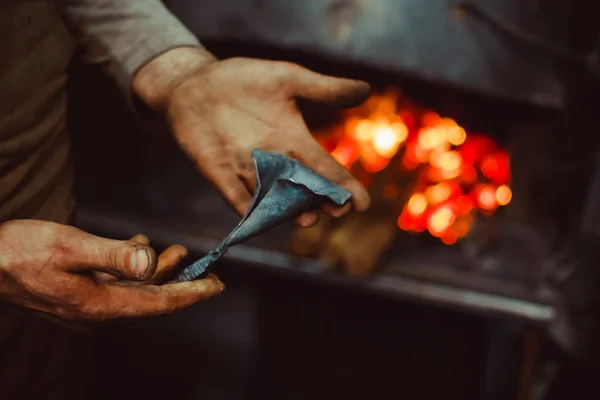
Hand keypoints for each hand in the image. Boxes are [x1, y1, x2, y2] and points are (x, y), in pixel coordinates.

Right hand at [0, 220, 223, 323]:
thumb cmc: (20, 252)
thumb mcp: (71, 247)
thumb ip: (113, 255)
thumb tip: (149, 263)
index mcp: (100, 304)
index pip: (159, 303)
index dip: (191, 294)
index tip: (217, 285)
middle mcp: (97, 311)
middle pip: (152, 299)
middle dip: (181, 283)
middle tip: (208, 268)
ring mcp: (87, 305)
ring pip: (135, 291)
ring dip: (159, 272)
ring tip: (179, 252)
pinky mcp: (79, 296)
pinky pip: (117, 286)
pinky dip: (134, 269)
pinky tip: (139, 248)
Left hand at [133, 49, 371, 226]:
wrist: (198, 83)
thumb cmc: (245, 81)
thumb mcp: (288, 79)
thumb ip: (323, 89)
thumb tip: (366, 89)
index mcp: (294, 141)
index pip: (325, 168)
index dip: (344, 186)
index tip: (362, 204)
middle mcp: (274, 161)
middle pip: (303, 189)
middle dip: (321, 202)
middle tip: (337, 211)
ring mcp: (245, 168)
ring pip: (272, 197)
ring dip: (288, 211)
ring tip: (306, 219)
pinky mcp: (218, 170)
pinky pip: (233, 193)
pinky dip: (244, 206)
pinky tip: (256, 219)